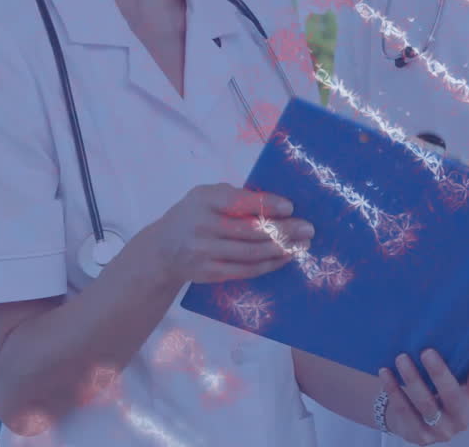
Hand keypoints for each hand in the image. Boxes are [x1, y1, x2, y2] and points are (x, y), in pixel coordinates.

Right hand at [152, 183, 313, 285]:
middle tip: (308, 228)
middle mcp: (203, 226)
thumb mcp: (205, 196)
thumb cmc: (193, 215)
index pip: (239, 202)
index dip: (267, 205)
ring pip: (251, 253)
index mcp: (204, 200)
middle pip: (250, 231)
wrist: (161, 251)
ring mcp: (204, 253)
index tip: (290, 207)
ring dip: (281, 249)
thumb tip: (276, 204)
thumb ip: (234, 197)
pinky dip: (268, 265)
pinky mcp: (208, 273)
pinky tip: (285, 257)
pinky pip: (244, 270)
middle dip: (283, 230)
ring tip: (302, 244)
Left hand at [377, 344, 468, 444]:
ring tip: (401, 358)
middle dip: (438, 373)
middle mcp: (461, 418)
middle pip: (451, 395)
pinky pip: (404, 410)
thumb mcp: (453, 383)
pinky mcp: (420, 436)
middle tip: (426, 351)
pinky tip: (385, 372)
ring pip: (424, 404)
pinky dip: (393, 390)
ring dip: (412, 379)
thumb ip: (460, 365)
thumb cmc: (438, 394)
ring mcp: (441, 430)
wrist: (416, 423)